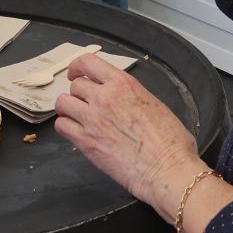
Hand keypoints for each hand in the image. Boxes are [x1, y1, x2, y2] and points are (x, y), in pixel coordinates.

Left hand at [54, 53, 209, 219]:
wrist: (168, 170)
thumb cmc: (171, 143)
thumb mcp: (154, 104)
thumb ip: (131, 96)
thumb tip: (124, 100)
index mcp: (124, 84)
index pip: (88, 62)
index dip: (77, 66)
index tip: (76, 73)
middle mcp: (105, 97)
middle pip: (75, 85)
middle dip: (79, 93)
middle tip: (84, 103)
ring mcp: (93, 119)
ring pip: (63, 103)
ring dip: (68, 109)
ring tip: (76, 117)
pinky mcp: (86, 142)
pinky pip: (61, 126)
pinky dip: (65, 127)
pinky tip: (75, 132)